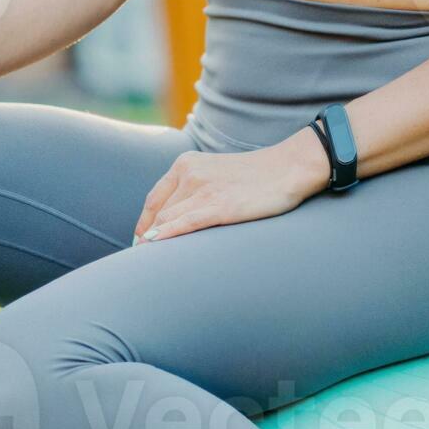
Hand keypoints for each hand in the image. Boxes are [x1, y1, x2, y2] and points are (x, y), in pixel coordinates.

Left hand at [131, 132, 327, 243]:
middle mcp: (190, 174)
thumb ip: (194, 187)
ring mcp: (204, 190)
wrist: (289, 167)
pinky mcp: (220, 207)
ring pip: (168, 220)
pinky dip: (166, 236)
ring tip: (146, 265)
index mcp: (186, 164)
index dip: (143, 224)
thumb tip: (176, 215)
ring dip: (154, 243)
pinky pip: (186, 224)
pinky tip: (153, 247)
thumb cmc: (257, 175)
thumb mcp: (216, 172)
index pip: (154, 199)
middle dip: (147, 238)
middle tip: (141, 261)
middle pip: (159, 213)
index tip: (139, 243)